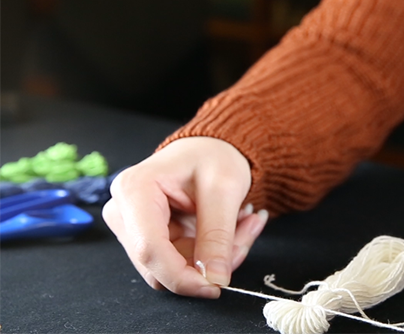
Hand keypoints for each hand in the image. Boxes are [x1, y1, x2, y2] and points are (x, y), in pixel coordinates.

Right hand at [102, 137, 267, 297]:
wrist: (211, 149)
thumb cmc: (213, 156)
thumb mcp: (224, 189)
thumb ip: (218, 236)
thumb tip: (215, 280)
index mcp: (135, 190)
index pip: (150, 250)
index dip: (183, 277)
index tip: (217, 286)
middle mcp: (124, 212)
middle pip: (161, 266)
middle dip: (209, 262)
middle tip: (247, 233)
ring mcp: (134, 228)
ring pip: (174, 270)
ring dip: (217, 257)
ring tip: (245, 224)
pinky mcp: (150, 239)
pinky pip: (181, 264)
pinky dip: (213, 254)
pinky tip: (234, 229)